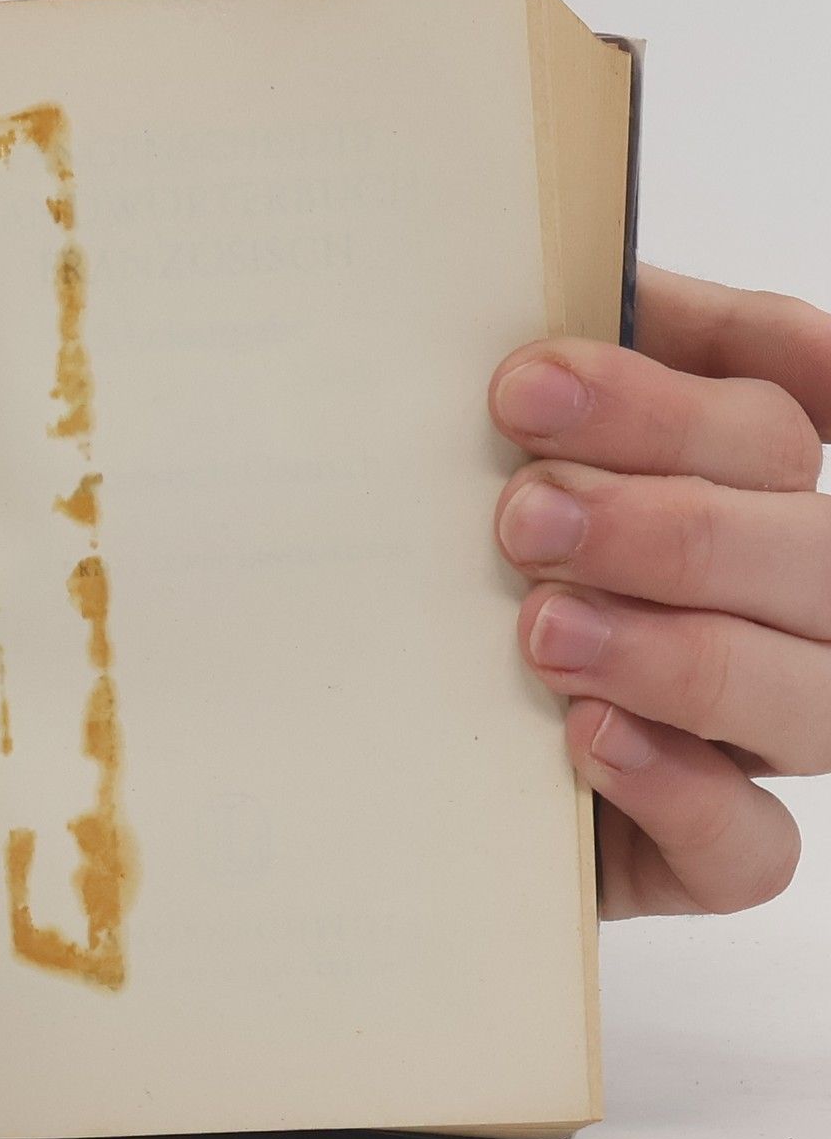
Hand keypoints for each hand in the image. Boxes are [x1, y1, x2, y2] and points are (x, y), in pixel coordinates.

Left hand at [492, 263, 830, 917]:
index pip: (788, 405)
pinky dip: (680, 787)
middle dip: (675, 522)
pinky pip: (755, 847)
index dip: (684, 386)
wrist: (354, 750)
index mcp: (739, 483)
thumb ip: (530, 387)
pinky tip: (584, 737)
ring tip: (539, 629)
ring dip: (682, 651)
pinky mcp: (701, 852)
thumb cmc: (434, 577)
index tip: (527, 379)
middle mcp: (779, 603)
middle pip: (820, 546)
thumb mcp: (464, 464)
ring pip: (818, 695)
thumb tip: (532, 286)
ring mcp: (758, 736)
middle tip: (520, 516)